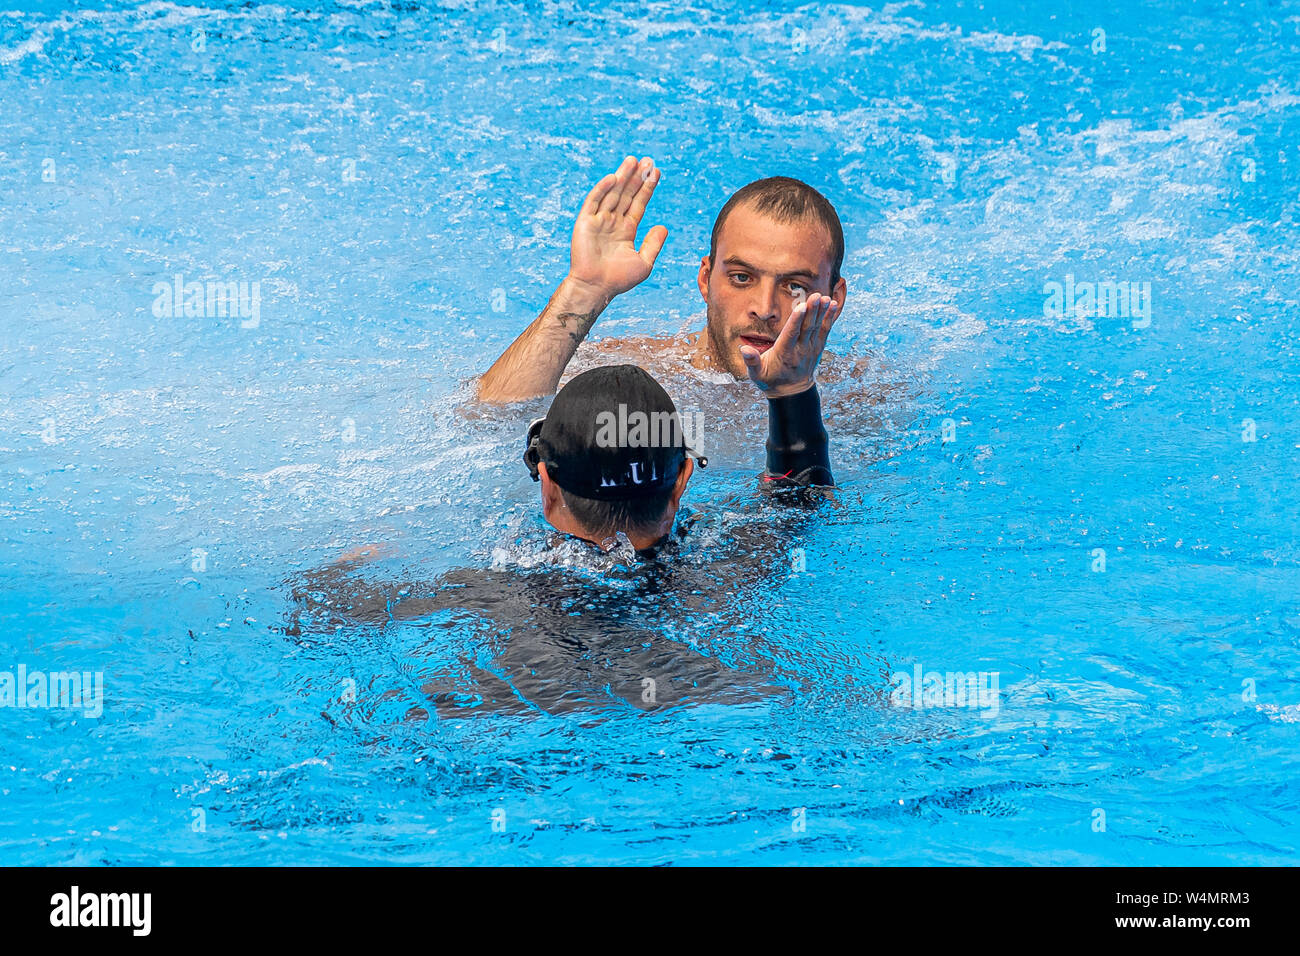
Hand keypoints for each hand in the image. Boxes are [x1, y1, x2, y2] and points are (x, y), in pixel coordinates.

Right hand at [567, 155, 667, 298]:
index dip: (647, 188)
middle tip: (648, 160)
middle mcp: (612, 222)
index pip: (638, 204)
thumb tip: (663, 226)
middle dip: (637, 177)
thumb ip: (653, 244)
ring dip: (622, 177)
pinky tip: (614, 178)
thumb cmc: (619, 280)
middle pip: (627, 194)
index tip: (657, 172)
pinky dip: (602, 189)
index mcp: (626, 230)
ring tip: (634, 161)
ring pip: (612, 194)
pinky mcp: (585, 223)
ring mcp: (598, 221)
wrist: (596, 288)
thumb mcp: (644, 262)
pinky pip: (594, 202)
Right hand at [740, 293, 841, 397]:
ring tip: (826, 297)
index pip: (791, 334)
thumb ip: (751, 361)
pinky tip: (833, 305)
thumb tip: (745, 348)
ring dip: (822, 312)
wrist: (791, 393)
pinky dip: (829, 318)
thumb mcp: (756, 374)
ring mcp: (810, 349)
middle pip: (807, 328)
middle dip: (812, 311)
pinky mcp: (817, 347)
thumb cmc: (770, 380)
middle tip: (816, 296)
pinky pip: (824, 331)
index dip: (796, 320)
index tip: (801, 306)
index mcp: (784, 353)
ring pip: (817, 328)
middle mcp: (799, 350)